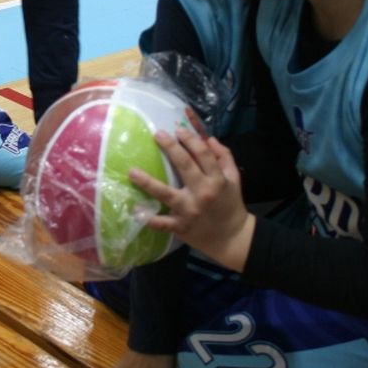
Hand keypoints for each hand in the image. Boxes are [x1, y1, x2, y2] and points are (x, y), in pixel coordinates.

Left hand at [130, 130, 253, 271]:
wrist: (231, 237)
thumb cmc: (230, 204)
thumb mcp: (234, 179)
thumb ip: (224, 157)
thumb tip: (209, 138)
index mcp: (217, 180)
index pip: (203, 154)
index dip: (190, 140)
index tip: (178, 130)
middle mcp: (202, 193)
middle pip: (185, 166)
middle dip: (170, 148)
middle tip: (157, 134)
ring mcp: (189, 211)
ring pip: (166, 194)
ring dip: (148, 182)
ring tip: (132, 171)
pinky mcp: (180, 226)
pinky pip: (162, 223)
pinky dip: (149, 219)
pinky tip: (135, 210)